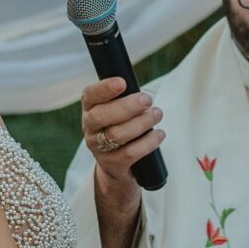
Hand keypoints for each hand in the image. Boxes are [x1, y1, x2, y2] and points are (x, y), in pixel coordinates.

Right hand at [79, 77, 164, 193]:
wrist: (116, 164)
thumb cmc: (120, 127)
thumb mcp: (117, 110)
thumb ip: (124, 99)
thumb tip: (142, 94)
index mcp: (90, 109)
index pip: (90, 95)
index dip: (104, 88)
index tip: (122, 83)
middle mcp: (90, 128)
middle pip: (101, 116)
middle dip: (127, 106)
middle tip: (147, 100)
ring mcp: (99, 148)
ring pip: (117, 134)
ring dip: (141, 122)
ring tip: (157, 114)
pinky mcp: (113, 164)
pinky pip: (130, 153)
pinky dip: (148, 142)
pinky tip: (159, 134)